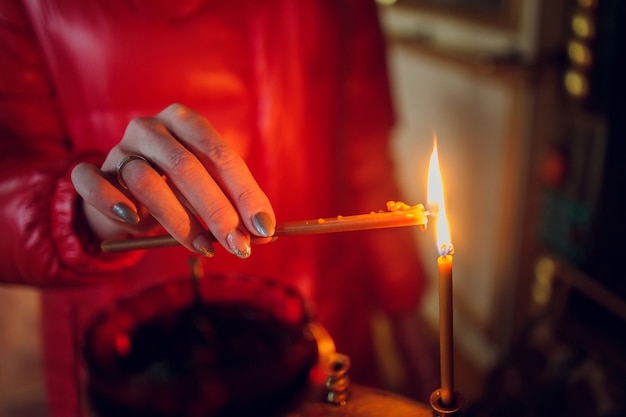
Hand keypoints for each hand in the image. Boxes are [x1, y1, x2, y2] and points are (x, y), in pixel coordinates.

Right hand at [71, 103, 275, 257]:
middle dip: (217, 211)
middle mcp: (152, 128)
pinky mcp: (92, 172)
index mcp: (187, 123)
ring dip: (177, 219)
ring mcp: (119, 148)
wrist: (124, 198)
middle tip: (238, 245)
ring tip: (203, 247)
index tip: (263, 228)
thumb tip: (267, 232)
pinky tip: (133, 221)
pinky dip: (113, 203)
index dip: (245, 193)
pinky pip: (95, 184)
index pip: (221, 155)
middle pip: (186, 167)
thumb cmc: (177, 192)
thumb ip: (235, 208)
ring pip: (145, 180)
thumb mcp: (209, 194)